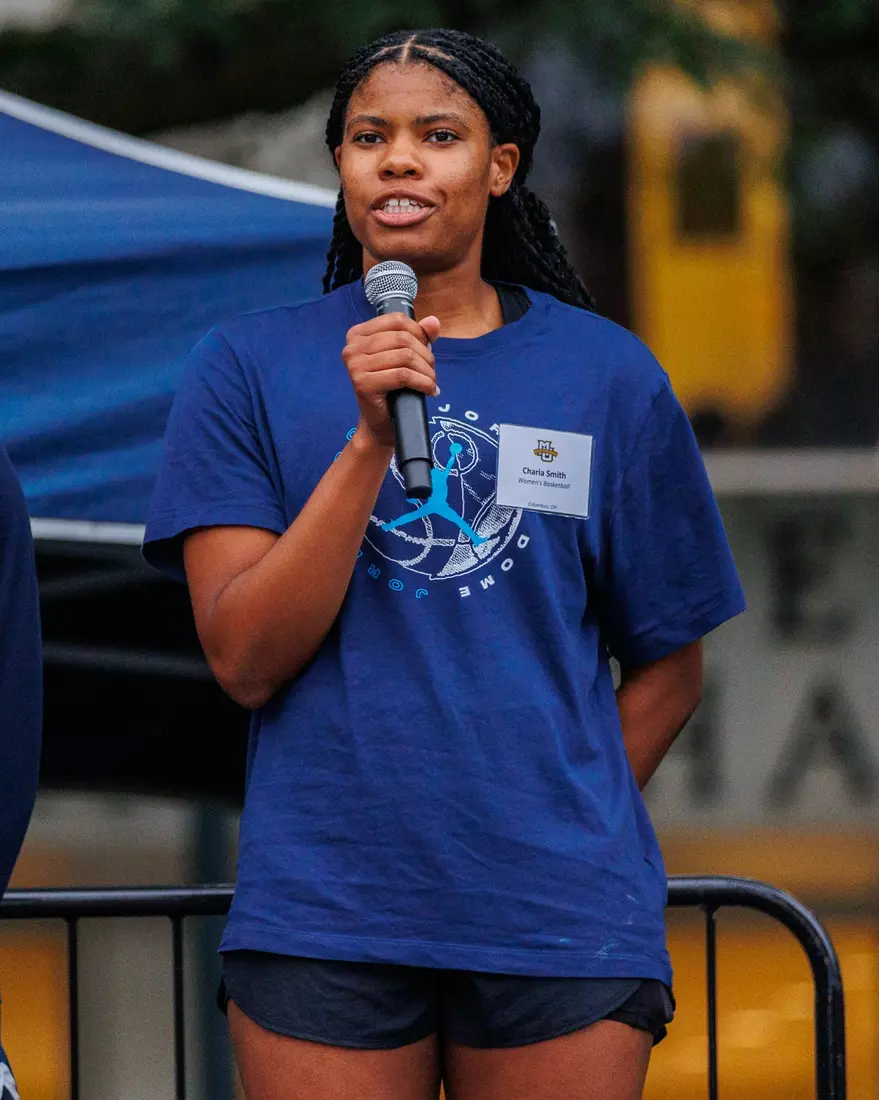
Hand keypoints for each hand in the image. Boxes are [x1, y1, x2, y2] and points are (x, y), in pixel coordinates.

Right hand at [342, 313, 440, 449]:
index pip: (396, 320)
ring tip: (430, 382)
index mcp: (357, 334)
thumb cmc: (392, 389)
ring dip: (426, 371)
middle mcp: (352, 347)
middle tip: (431, 372)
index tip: (426, 351)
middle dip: (425, 355)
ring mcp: (355, 365)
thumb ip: (418, 337)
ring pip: (405, 356)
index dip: (419, 333)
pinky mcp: (363, 383)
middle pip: (403, 338)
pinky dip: (422, 382)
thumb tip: (433, 322)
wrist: (380, 422)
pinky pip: (403, 375)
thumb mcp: (405, 357)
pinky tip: (428, 390)